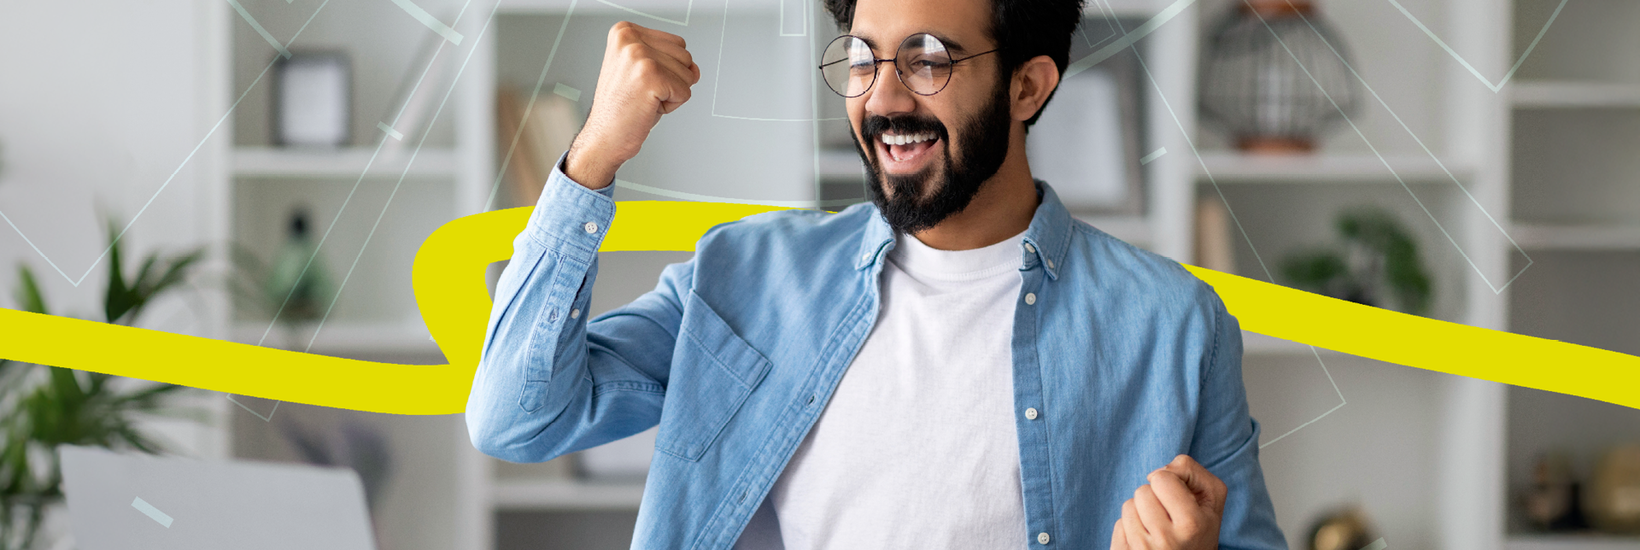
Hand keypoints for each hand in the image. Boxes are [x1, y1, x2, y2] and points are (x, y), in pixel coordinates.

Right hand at [565, 21, 700, 188]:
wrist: (604, 138)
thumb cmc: (621, 109)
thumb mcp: (645, 73)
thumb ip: (671, 61)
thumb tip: (695, 68)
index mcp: (624, 31)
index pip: (677, 44)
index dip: (665, 69)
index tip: (638, 81)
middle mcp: (630, 39)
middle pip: (685, 56)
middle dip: (671, 80)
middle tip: (641, 93)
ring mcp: (640, 56)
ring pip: (688, 74)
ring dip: (671, 93)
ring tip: (643, 100)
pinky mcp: (651, 76)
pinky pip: (685, 92)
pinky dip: (671, 106)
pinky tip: (647, 107)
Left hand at [1111, 454, 1227, 549]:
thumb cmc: (1202, 526)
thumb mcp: (1211, 496)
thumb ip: (1189, 469)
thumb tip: (1152, 475)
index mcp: (1191, 524)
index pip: (1162, 478)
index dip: (1170, 482)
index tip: (1180, 500)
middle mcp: (1167, 540)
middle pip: (1142, 492)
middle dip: (1155, 498)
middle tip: (1170, 516)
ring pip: (1128, 506)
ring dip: (1142, 512)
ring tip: (1160, 528)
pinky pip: (1119, 524)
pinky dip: (1132, 527)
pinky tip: (1149, 539)